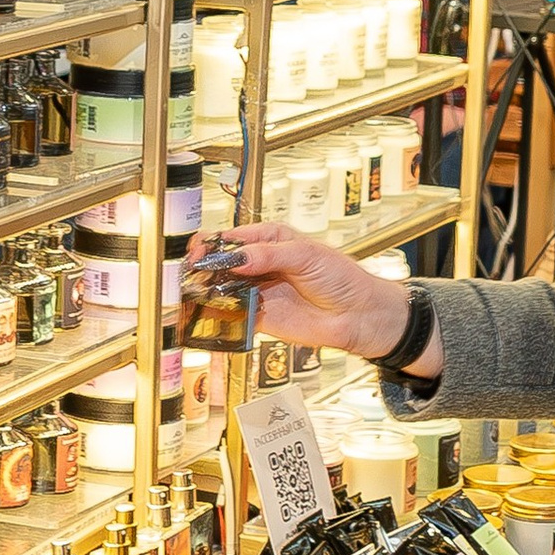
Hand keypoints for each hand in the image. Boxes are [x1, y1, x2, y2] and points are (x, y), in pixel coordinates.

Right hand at [186, 223, 424, 366]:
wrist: (359, 315)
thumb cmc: (341, 278)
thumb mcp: (306, 255)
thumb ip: (269, 254)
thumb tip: (237, 257)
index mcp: (269, 241)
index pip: (231, 237)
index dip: (212, 244)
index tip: (201, 252)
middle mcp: (259, 264)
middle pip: (220, 262)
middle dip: (204, 267)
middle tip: (196, 273)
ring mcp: (258, 291)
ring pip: (221, 288)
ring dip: (208, 290)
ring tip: (200, 292)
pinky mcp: (260, 317)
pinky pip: (233, 314)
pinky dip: (221, 314)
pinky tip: (215, 312)